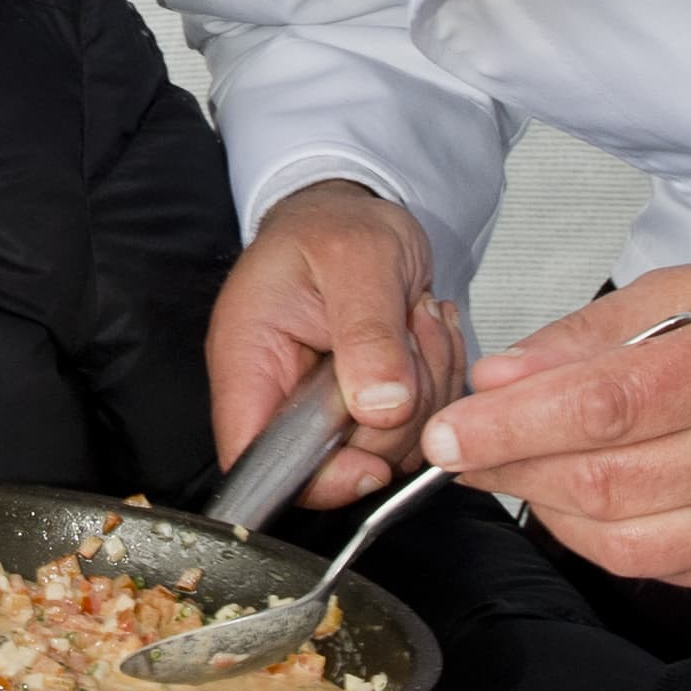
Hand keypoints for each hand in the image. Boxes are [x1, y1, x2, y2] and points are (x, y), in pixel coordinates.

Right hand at [207, 180, 467, 507]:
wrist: (356, 213)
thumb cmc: (335, 225)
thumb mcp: (357, 259)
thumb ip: (367, 333)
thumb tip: (379, 405)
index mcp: (249, 363)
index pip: (258, 460)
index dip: (314, 477)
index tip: (369, 457)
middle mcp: (281, 394)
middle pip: (338, 462)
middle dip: (394, 414)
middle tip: (407, 338)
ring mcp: (327, 406)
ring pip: (388, 446)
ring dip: (426, 389)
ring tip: (414, 322)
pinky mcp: (367, 405)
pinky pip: (418, 426)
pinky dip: (441, 384)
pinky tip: (425, 336)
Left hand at [419, 245, 690, 592]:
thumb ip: (588, 340)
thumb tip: (498, 384)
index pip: (606, 409)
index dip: (512, 428)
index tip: (451, 433)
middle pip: (608, 485)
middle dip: (515, 471)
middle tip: (469, 452)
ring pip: (627, 545)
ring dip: (555, 512)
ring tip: (529, 473)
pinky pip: (666, 570)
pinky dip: (611, 539)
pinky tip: (599, 500)